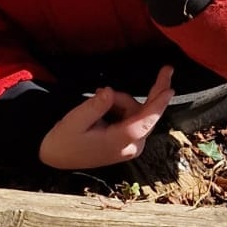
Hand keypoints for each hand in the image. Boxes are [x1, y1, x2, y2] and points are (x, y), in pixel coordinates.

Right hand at [38, 66, 174, 169]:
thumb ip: (94, 106)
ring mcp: (131, 144)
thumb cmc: (64, 140)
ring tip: (98, 96)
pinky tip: (105, 104)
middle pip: (146, 114)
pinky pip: (132, 116)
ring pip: (137, 112)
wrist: (57, 156)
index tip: (169, 89)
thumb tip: (109, 93)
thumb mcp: (74, 121)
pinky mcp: (129, 141)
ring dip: (120, 100)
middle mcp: (131, 146)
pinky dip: (121, 106)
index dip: (157, 104)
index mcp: (119, 142)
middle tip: (167, 69)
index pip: (143, 122)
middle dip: (151, 93)